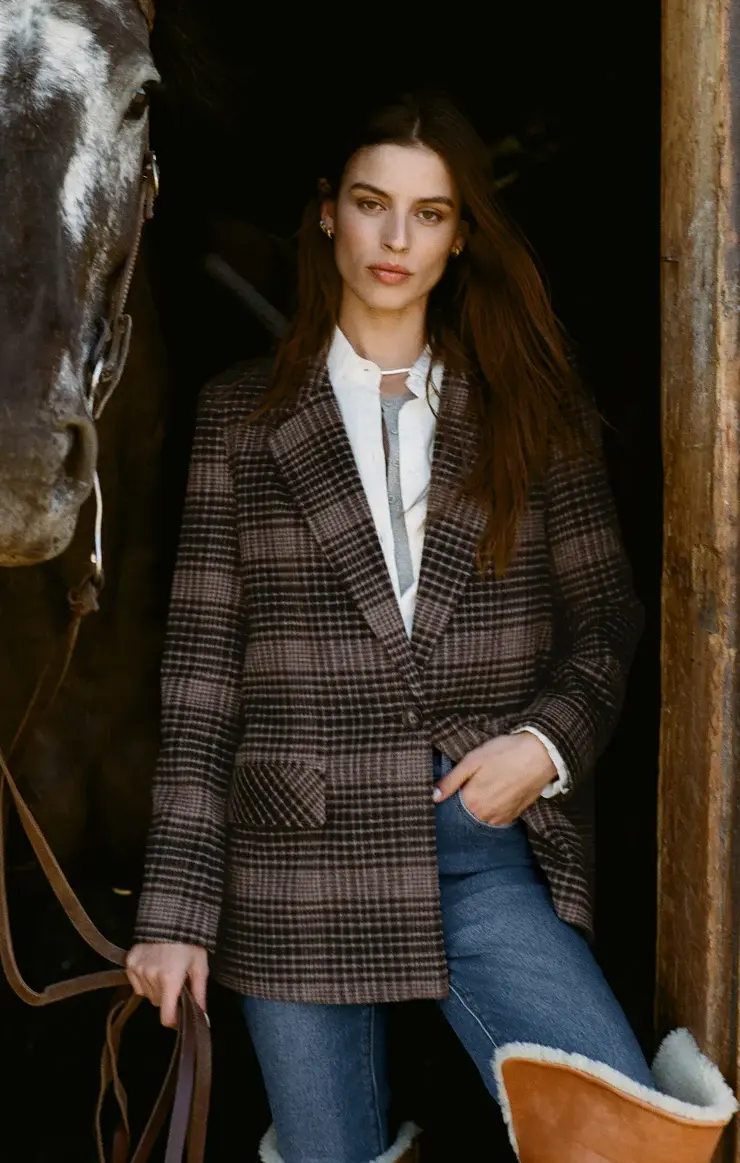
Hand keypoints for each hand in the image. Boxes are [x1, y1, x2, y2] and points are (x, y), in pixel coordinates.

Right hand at [126, 942, 207, 1027]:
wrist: (171, 918)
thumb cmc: (189, 943)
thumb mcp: (200, 966)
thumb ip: (200, 994)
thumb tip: (203, 1017)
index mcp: (170, 980)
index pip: (166, 1016)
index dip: (174, 1020)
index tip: (179, 1015)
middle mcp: (151, 977)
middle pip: (157, 1003)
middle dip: (167, 997)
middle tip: (176, 981)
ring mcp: (138, 969)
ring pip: (147, 994)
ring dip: (155, 988)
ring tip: (165, 970)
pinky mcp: (130, 963)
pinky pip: (137, 984)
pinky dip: (144, 980)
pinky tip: (153, 966)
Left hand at [432, 734, 556, 824]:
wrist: (541, 755)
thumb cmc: (505, 752)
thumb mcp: (473, 760)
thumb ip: (451, 781)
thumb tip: (433, 797)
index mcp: (471, 801)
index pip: (450, 806)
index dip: (450, 796)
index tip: (453, 787)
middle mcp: (485, 815)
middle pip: (465, 813)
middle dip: (464, 802)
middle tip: (473, 782)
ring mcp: (501, 818)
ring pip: (481, 816)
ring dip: (479, 806)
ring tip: (487, 786)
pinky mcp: (514, 816)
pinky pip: (496, 818)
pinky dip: (492, 809)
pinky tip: (497, 792)